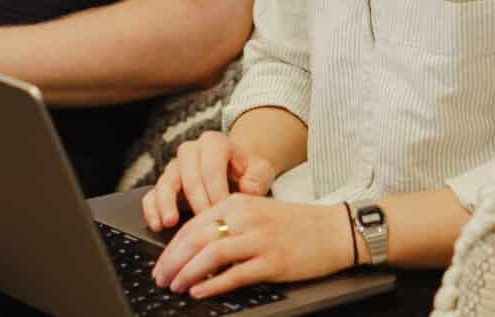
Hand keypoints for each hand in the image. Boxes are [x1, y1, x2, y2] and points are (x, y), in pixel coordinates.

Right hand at [141, 130, 278, 231]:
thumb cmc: (249, 173)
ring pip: (165, 181)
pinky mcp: (163, 184)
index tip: (221, 210)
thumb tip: (248, 188)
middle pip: (188, 175)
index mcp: (215, 143)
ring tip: (169, 222)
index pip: (211, 166)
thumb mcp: (261, 171)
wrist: (237, 172)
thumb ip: (258, 177)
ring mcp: (175, 167)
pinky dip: (151, 210)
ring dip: (166, 203)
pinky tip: (157, 225)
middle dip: (196, 201)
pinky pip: (151, 194)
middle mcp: (191, 151)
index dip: (215, 190)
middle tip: (203, 223)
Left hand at [150, 196, 354, 299]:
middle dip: (172, 261)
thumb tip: (193, 249)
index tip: (161, 264)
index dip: (172, 247)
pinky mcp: (273, 261)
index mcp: (239, 203)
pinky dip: (213, 285)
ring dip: (187, 274)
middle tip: (161, 278)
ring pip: (211, 256)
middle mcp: (247, 217)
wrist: (334, 230)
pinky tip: (199, 292)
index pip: (194, 224)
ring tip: (175, 286)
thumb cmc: (295, 225)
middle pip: (197, 239)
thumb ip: (228, 224)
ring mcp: (260, 239)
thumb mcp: (258, 213)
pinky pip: (235, 274)